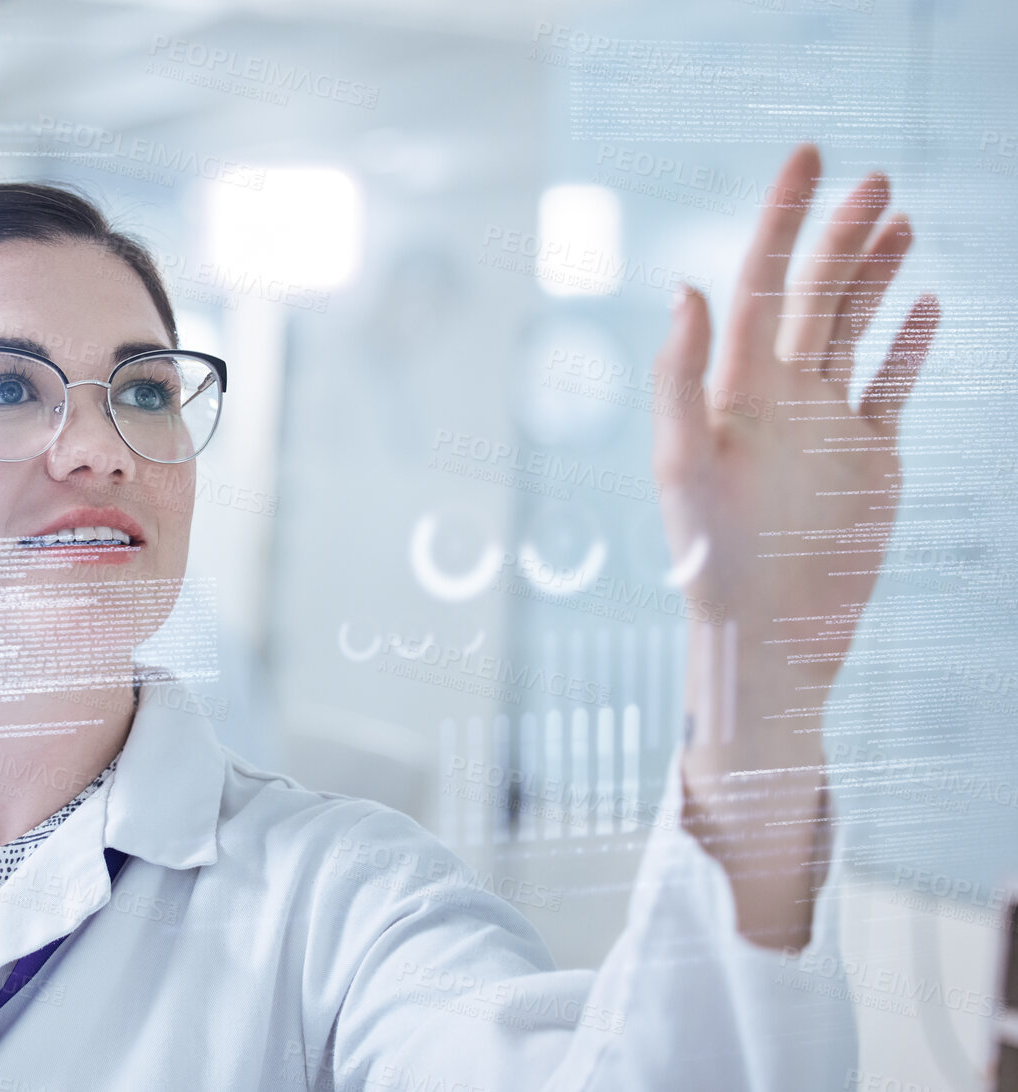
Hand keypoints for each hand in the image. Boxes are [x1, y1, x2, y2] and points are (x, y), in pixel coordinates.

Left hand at [649, 144, 938, 947]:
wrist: (768, 630)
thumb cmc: (710, 556)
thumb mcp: (682, 460)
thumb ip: (681, 373)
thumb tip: (689, 286)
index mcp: (737, 383)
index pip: (762, 280)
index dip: (782, 217)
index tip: (806, 157)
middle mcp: (782, 392)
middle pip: (817, 293)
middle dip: (841, 234)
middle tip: (875, 179)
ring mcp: (829, 422)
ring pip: (860, 327)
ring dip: (878, 274)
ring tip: (900, 221)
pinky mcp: (872, 457)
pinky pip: (894, 386)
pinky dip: (911, 346)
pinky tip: (925, 306)